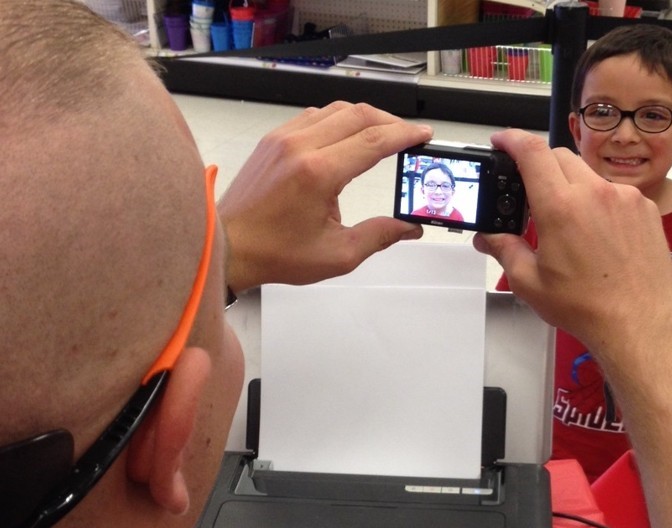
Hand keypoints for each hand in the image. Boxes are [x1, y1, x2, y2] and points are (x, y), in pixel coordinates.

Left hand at [219, 102, 432, 290]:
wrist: (230, 246)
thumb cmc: (274, 252)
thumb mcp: (338, 254)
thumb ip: (379, 236)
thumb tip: (408, 227)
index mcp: (318, 174)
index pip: (374, 141)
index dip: (405, 135)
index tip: (422, 136)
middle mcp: (300, 147)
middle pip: (359, 115)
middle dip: (390, 122)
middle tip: (409, 136)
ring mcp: (284, 139)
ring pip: (337, 109)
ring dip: (365, 118)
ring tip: (383, 136)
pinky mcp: (274, 140)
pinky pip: (314, 116)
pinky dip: (338, 120)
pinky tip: (348, 136)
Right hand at [474, 129, 671, 351]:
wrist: (638, 322)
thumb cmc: (587, 307)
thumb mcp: (530, 282)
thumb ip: (505, 250)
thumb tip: (489, 237)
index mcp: (560, 207)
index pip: (531, 152)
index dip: (512, 139)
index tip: (502, 140)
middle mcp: (594, 193)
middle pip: (559, 157)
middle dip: (540, 167)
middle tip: (530, 193)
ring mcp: (624, 198)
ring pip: (588, 175)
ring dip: (571, 187)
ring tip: (567, 225)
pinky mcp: (644, 209)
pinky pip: (615, 192)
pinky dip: (599, 203)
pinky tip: (597, 236)